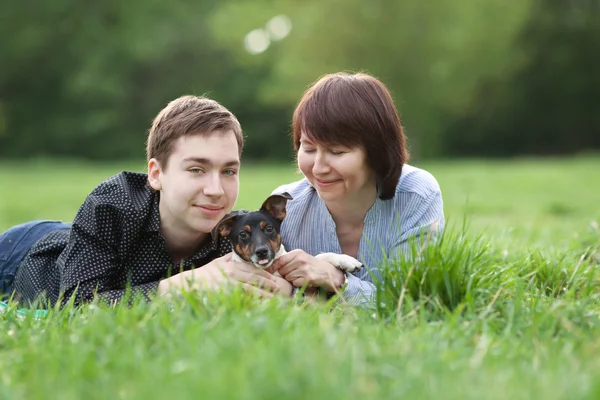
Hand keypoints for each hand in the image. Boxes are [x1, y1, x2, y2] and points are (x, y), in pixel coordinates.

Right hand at [158, 253, 291, 297]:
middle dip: (276, 287)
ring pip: (255, 292)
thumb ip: (232, 260)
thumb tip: (242, 257)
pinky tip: (266, 310)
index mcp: (234, 266)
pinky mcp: (226, 297)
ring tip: (282, 303)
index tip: (283, 283)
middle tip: (288, 293)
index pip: (258, 272)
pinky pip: (244, 302)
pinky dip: (256, 306)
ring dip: (270, 298)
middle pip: (260, 281)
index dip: (272, 278)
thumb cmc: (204, 276)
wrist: (186, 286)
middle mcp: (234, 275)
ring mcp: (229, 286)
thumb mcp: (219, 263)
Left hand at [266, 249, 344, 291]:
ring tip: (300, 276)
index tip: (267, 271)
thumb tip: (269, 267)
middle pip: (282, 270)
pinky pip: (294, 283)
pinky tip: (303, 280)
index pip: (279, 260)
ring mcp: (304, 268)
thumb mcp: (300, 258)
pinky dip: (297, 283)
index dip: (272, 267)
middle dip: (285, 274)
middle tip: (294, 273)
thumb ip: (287, 260)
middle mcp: (300, 259)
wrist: (327, 271)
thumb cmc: (310, 265)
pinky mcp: (307, 278)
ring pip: (288, 277)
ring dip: (292, 279)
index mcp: (297, 253)